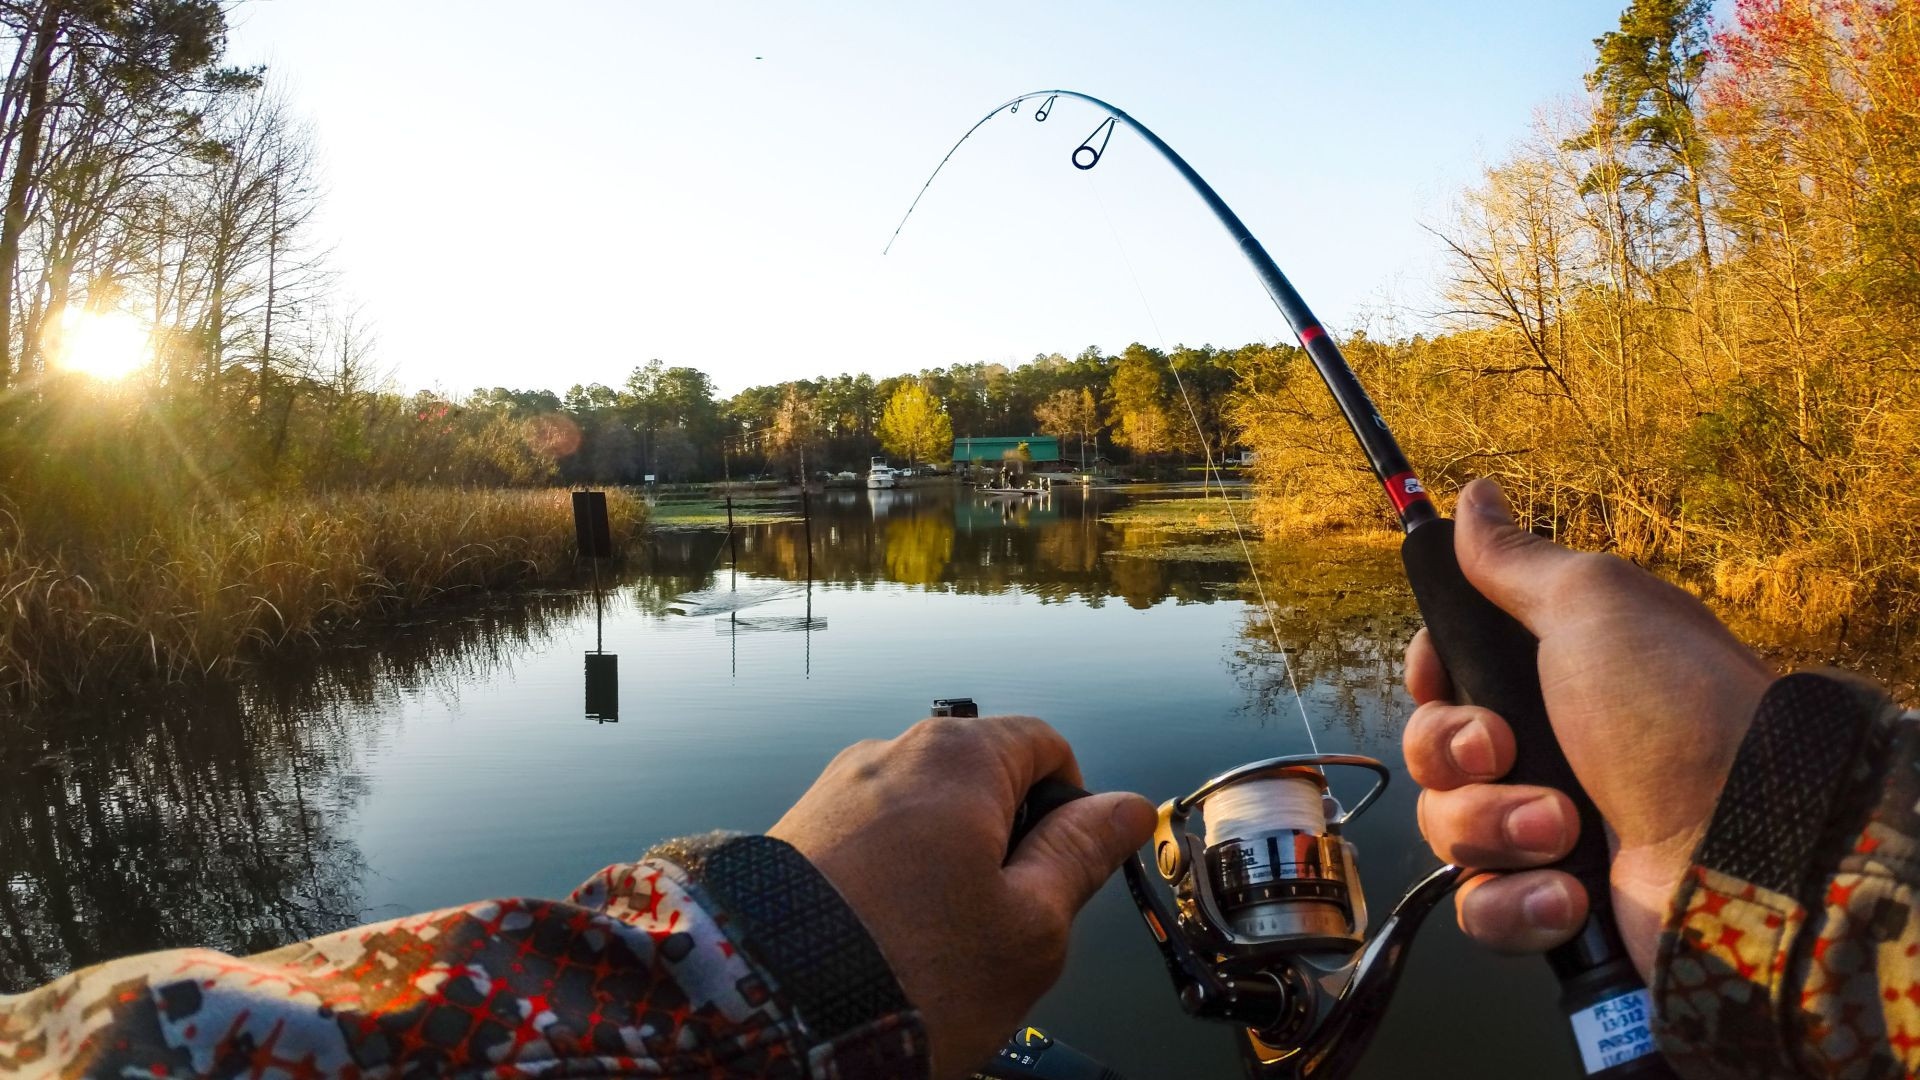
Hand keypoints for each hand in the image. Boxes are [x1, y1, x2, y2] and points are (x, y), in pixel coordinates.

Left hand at [768, 715, 1155, 1077]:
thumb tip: (1127, 807)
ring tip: (936, 947)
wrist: (767, 1014)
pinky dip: (894, 882)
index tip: (1068, 868)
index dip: (1073, 803)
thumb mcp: (1030, 925)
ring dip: (948, 866)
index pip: (1045, 744)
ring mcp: (834, 791)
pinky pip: (871, 841)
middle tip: (1004, 924)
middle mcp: (889, 752)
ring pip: (925, 815)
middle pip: (982, 778)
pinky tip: (887, 941)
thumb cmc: (914, 973)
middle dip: (1006, 842)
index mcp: (958, 757)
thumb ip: (1081, 854)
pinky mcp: (795, 832)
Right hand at [1403, 479, 1773, 977]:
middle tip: (1505, 751)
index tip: (1441, 677)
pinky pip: (1481, 907)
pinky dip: (1515, 903)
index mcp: (1553, 676)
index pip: (1444, 674)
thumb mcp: (1594, 606)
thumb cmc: (1675, 711)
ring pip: (1447, 829)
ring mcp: (1549, 831)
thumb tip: (1474, 494)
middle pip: (1431, 750)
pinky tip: (1566, 893)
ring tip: (1563, 829)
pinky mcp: (1554, 904)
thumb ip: (1517, 560)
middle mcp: (1548, 749)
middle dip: (1455, 753)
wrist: (1748, 847)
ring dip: (1493, 828)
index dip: (1429, 677)